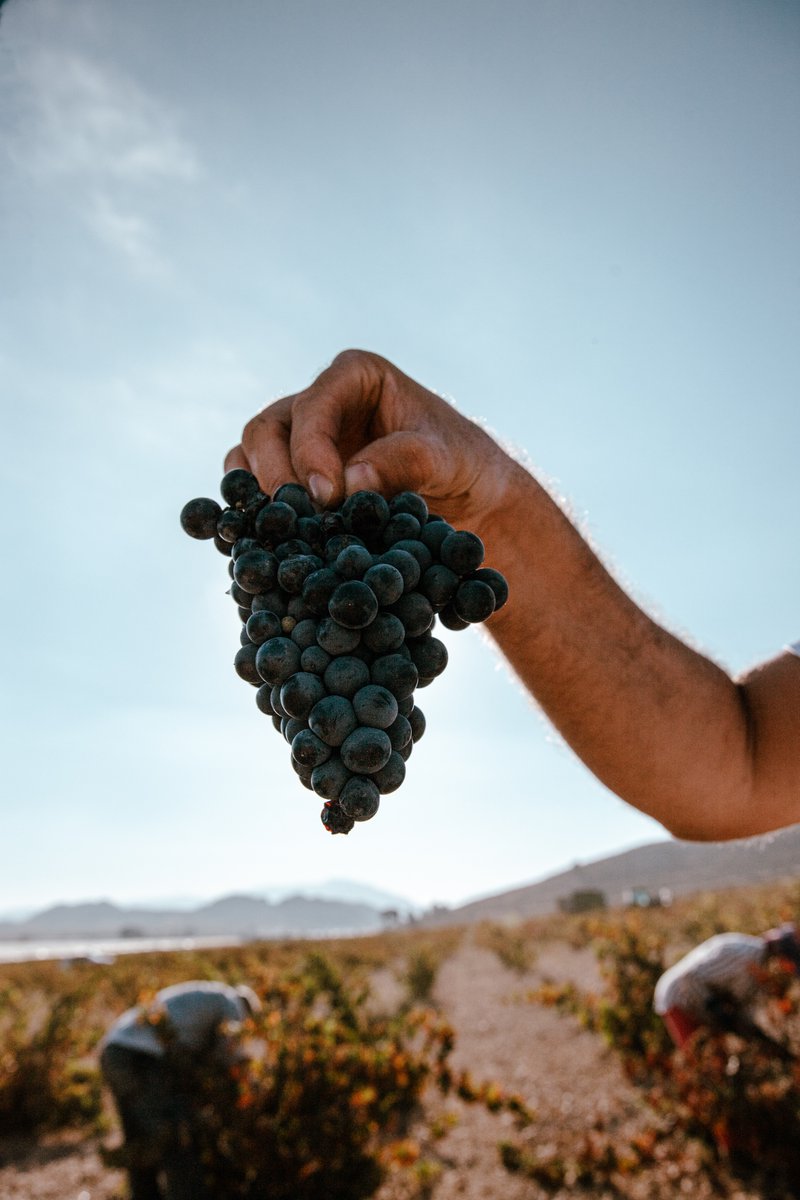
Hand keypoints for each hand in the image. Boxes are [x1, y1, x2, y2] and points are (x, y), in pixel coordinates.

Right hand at [224, 349, 513, 530]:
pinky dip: (255, 513)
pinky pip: (253, 489)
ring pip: (250, 457)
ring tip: (283, 531)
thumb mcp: (446, 457)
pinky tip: (269, 541)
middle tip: (301, 519)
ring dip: (257, 495)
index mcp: (355, 376)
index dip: (310, 449)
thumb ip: (404, 462)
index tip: (328, 496)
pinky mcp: (294, 479)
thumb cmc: (462, 463)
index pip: (314, 405)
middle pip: (267, 429)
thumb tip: (351, 482)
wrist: (469, 498)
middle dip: (276, 475)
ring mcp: (300, 440)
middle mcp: (318, 402)